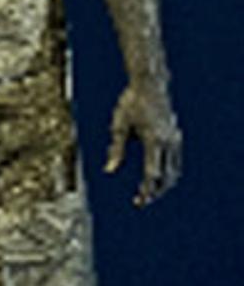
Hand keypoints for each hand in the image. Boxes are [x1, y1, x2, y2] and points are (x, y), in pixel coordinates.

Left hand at [105, 80, 181, 207]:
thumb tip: (109, 171)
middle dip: (155, 191)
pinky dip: (168, 173)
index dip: (146, 190)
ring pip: (174, 171)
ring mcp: (175, 138)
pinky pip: (175, 161)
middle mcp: (168, 141)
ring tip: (148, 192)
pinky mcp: (175, 136)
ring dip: (163, 184)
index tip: (138, 202)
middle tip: (141, 201)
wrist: (150, 84)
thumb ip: (116, 150)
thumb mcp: (119, 125)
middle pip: (167, 177)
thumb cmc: (130, 103)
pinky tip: (156, 177)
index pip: (153, 174)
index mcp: (153, 140)